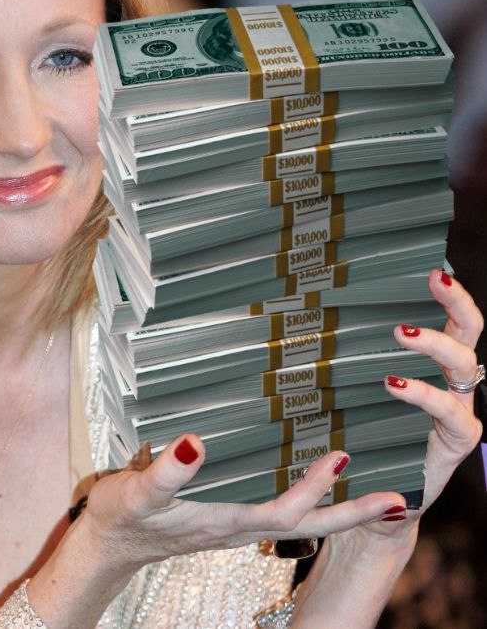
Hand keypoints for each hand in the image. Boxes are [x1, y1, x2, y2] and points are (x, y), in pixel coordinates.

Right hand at [79, 434, 411, 573]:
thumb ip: (166, 470)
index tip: (344, 458)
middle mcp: (239, 528)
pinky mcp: (226, 520)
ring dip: (337, 510)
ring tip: (370, 493)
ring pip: (298, 523)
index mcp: (225, 521)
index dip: (316, 487)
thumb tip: (193, 442)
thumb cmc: (122, 518)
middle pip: (309, 526)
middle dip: (352, 514)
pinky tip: (310, 485)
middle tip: (396, 499)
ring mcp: (235, 527)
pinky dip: (307, 502)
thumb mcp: (138, 491)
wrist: (109, 545)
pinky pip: (280, 514)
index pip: (286, 510)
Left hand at [347, 269, 483, 541]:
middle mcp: (454, 385)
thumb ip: (345, 363)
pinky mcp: (457, 443)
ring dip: (437, 345)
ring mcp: (460, 413)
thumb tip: (297, 317)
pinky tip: (396, 384)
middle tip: (433, 279)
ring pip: (466, 368)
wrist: (377, 499)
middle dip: (457, 302)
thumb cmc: (362, 438)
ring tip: (402, 332)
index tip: (430, 268)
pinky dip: (425, 395)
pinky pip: (453, 413)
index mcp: (435, 367)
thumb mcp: (351, 394)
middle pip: (471, 332)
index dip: (448, 294)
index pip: (451, 320)